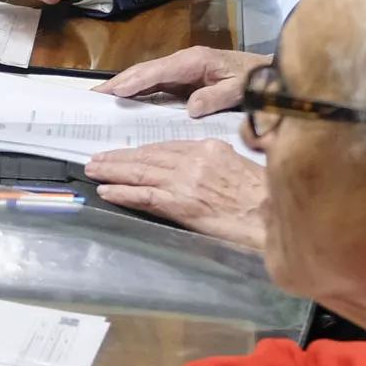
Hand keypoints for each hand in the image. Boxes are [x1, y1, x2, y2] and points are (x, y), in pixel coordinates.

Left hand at [86, 138, 269, 250]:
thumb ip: (213, 164)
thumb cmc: (263, 199)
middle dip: (119, 158)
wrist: (271, 219)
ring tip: (94, 171)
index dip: (142, 150)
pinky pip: (143, 196)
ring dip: (113, 171)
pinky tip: (107, 191)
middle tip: (97, 158)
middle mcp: (195, 160)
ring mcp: (185, 181)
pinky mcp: (180, 204)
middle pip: (148, 156)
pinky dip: (122, 192)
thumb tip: (194, 170)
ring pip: (140, 172)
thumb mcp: (238, 168)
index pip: (166, 146)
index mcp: (210, 148)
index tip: (126, 153)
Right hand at [97, 46, 265, 118]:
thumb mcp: (241, 89)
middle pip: (144, 71)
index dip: (136, 81)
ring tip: (98, 101)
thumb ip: (217, 97)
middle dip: (118, 83)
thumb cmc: (255, 79)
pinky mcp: (180, 81)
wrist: (266, 73)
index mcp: (195, 61)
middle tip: (93, 97)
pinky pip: (153, 87)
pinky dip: (134, 93)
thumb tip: (191, 109)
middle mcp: (183, 63)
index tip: (115, 91)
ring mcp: (180, 71)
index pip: (159, 70)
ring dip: (122, 88)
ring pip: (145, 78)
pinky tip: (121, 104)